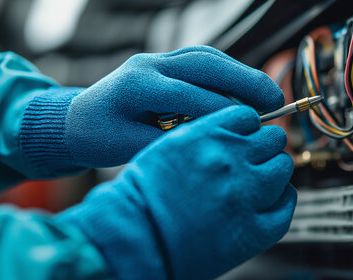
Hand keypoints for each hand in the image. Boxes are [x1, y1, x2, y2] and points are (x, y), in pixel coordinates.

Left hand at [20, 46, 283, 174]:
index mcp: (135, 85)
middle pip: (205, 64)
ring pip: (209, 58)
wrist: (77, 120)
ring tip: (270, 94)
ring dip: (242, 74)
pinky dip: (230, 73)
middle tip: (275, 100)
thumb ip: (169, 144)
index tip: (250, 126)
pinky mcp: (167, 63)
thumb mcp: (129, 149)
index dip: (221, 110)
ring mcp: (158, 60)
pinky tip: (249, 89)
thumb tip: (214, 144)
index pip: (188, 94)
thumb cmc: (98, 137)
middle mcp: (149, 65)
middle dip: (244, 81)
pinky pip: (204, 61)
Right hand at [57, 105, 295, 279]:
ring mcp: (246, 196)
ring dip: (274, 172)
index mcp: (205, 136)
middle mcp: (229, 160)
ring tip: (257, 184)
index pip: (248, 116)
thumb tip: (235, 135)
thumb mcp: (166, 148)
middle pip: (272, 139)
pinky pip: (287, 204)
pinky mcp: (255, 230)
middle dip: (263, 148)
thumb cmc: (142, 199)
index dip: (248, 128)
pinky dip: (282, 200)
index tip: (244, 139)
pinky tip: (267, 204)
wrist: (134, 243)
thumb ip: (204, 136)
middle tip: (253, 162)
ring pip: (283, 167)